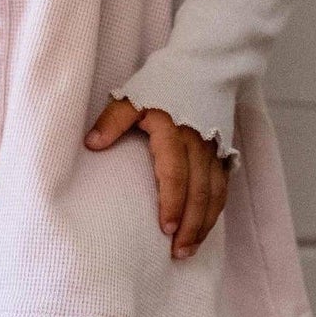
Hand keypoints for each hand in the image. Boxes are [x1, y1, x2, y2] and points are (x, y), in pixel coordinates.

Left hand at [83, 97, 228, 259]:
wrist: (204, 64)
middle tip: (178, 252)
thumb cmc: (164, 81)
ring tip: (190, 247)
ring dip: (204, 223)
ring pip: (215, 193)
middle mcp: (199, 143)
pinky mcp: (224, 150)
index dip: (171, 203)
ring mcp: (215, 148)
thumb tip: (91, 144)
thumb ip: (113, 120)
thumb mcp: (133, 95)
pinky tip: (205, 225)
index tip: (163, 229)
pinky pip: (223, 186)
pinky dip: (215, 209)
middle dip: (190, 225)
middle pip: (199, 192)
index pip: (175, 174)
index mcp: (174, 131)